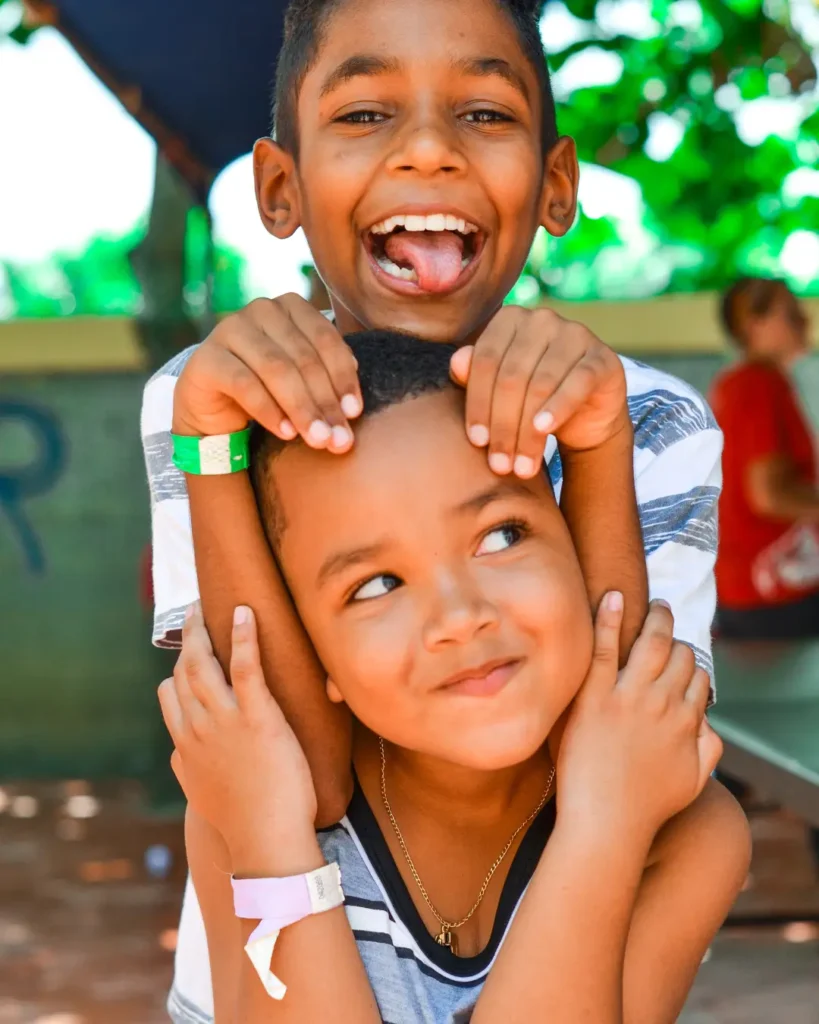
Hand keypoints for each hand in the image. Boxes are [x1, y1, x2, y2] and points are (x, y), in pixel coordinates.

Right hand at [158, 603, 317, 862]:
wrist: (266, 839)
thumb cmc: (242, 820)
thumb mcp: (201, 793)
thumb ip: (186, 767)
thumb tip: (177, 753)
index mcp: (186, 744)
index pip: (170, 695)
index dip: (176, 671)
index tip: (184, 654)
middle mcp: (199, 726)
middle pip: (185, 671)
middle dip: (187, 638)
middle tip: (194, 614)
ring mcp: (226, 720)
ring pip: (206, 664)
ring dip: (205, 631)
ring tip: (209, 607)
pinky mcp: (258, 717)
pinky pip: (246, 668)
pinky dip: (244, 637)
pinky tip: (245, 613)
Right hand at [172, 294, 361, 453]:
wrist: (215, 403)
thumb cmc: (269, 387)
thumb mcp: (303, 379)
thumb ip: (329, 381)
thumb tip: (351, 409)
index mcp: (291, 307)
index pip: (325, 340)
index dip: (343, 378)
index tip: (354, 414)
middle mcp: (261, 310)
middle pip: (303, 358)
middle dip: (325, 402)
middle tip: (340, 439)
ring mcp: (230, 330)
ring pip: (276, 370)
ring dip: (302, 409)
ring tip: (318, 440)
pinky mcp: (207, 358)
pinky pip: (244, 385)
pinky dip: (269, 411)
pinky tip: (287, 434)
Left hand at [450, 306, 628, 478]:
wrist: (584, 412)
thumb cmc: (530, 398)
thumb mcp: (497, 389)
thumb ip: (474, 375)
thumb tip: (457, 362)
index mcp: (510, 319)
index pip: (486, 361)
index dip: (478, 404)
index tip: (477, 442)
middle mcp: (542, 319)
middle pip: (512, 377)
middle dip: (504, 427)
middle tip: (499, 464)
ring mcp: (575, 334)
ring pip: (541, 385)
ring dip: (528, 432)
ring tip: (520, 466)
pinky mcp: (601, 358)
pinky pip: (576, 383)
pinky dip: (558, 408)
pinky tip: (544, 429)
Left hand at [554, 596, 720, 845]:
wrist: (606, 823)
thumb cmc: (646, 808)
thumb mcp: (694, 781)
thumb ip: (709, 749)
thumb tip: (709, 722)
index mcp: (686, 721)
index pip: (698, 677)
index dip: (691, 663)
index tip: (681, 656)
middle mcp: (662, 703)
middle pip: (679, 654)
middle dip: (676, 634)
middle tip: (665, 616)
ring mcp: (628, 697)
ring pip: (651, 643)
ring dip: (656, 618)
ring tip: (653, 604)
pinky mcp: (594, 697)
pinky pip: (603, 649)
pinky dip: (608, 619)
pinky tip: (612, 597)